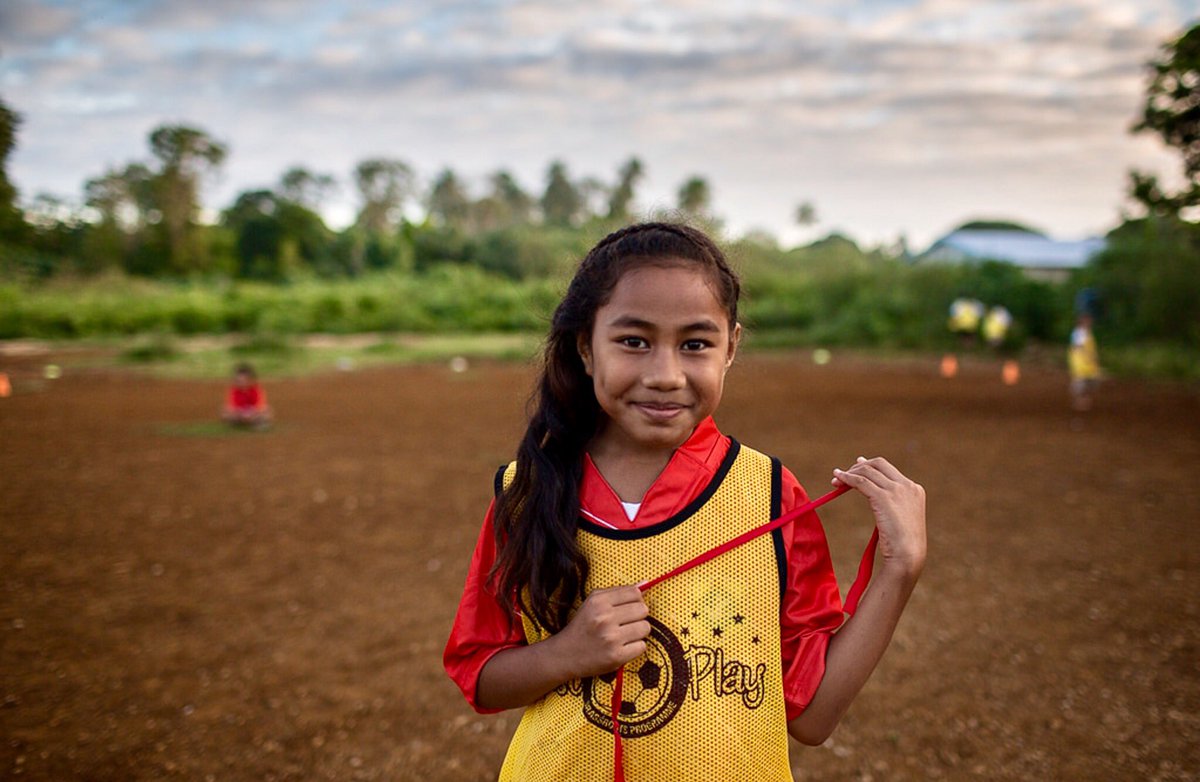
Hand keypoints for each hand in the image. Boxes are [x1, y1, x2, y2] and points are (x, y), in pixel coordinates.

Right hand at [552, 585, 650, 679]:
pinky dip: (635, 648)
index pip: (635, 593)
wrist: (564, 655)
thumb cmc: (582, 627)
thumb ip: (618, 592)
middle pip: (643, 609)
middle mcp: (604, 617)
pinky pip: (642, 646)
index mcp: (599, 601)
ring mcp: (611, 638)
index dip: (636, 600)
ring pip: (645, 628)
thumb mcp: (593, 602)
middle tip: (626, 623)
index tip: (629, 607)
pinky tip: (622, 647)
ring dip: (638, 633)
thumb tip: (646, 584)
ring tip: (624, 635)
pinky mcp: (616, 656)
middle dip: (638, 616)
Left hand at [833, 457, 925, 577]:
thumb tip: (874, 494)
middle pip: (878, 464)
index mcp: (915, 489)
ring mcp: (897, 490)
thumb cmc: (903, 545)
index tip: (857, 465)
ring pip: (867, 471)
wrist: (908, 555)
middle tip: (843, 474)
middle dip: (859, 466)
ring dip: (849, 473)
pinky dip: (847, 478)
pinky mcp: (884, 497)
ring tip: (835, 480)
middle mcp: (907, 486)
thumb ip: (891, 505)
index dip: (870, 466)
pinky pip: (860, 481)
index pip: (889, 470)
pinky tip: (838, 480)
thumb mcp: (900, 519)